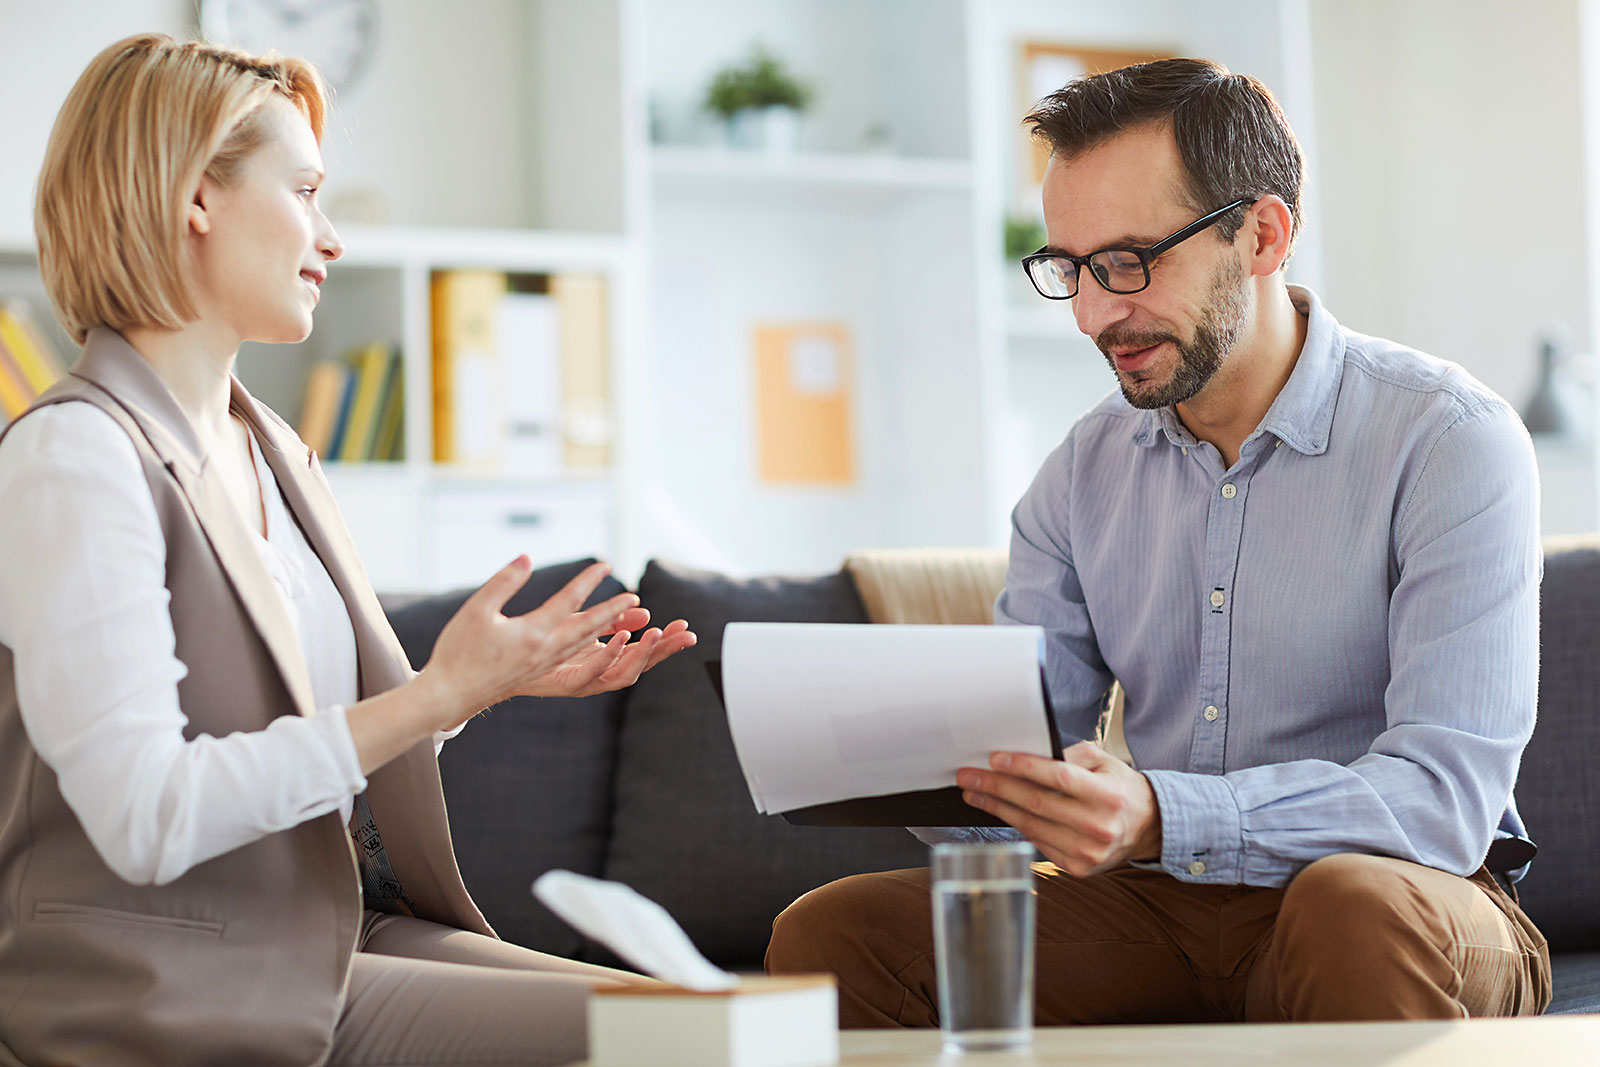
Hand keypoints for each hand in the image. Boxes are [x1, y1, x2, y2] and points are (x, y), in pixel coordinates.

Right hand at [420, 558, 641, 726]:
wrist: (449, 695)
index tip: (605, 565)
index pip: (568, 603)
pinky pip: (573, 656)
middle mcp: (545, 652)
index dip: (587, 582)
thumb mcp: (477, 610)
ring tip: (624, 616)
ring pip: (583, 645)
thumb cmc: (459, 651)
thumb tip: (526, 558)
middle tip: (634, 598)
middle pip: (587, 628)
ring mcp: (544, 665)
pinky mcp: (539, 673)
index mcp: (532, 635)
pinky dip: (591, 645)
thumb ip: (503, 582)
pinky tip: (596, 639)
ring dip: (607, 629)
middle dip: (612, 611)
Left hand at [524, 614, 696, 697]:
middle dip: (666, 651)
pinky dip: (613, 656)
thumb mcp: (582, 624)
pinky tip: (624, 638)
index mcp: (606, 660)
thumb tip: (643, 611)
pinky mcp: (568, 684)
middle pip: (642, 666)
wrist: (501, 660)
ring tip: (660, 634)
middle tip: (686, 635)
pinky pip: (595, 675)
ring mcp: (586, 681)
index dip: (667, 642)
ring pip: (624, 675)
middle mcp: (599, 674)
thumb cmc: (540, 641)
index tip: (686, 629)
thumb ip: (614, 619)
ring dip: (644, 654)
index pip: (645, 652)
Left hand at [957, 741, 1161, 876]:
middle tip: (968, 776)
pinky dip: (1016, 825)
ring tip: (974, 794)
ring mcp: (1088, 851)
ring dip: (997, 808)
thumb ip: (1068, 756)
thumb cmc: (1119, 788)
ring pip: (1031, 826)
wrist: (1148, 827)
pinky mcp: (1078, 868)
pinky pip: (1038, 842)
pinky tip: (1000, 811)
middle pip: (1037, 803)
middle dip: (996, 788)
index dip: (1023, 767)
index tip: (994, 759)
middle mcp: (1098, 825)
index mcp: (1107, 794)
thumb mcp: (1103, 761)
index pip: (1058, 777)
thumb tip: (1024, 754)